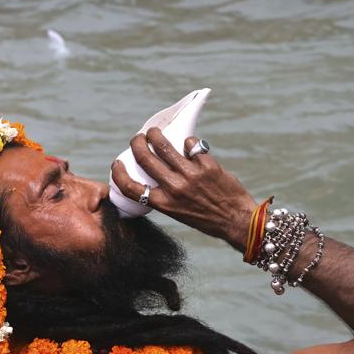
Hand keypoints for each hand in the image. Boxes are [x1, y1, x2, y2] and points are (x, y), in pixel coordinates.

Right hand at [111, 128, 255, 250]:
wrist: (236, 221)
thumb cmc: (206, 218)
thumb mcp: (178, 212)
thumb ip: (166, 195)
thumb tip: (156, 172)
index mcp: (164, 204)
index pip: (131, 188)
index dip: (119, 173)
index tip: (117, 163)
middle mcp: (175, 189)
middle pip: (145, 158)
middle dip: (137, 143)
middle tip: (138, 138)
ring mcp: (191, 175)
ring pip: (165, 145)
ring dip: (155, 135)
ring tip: (154, 132)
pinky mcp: (207, 165)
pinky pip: (191, 145)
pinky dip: (188, 143)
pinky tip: (190, 145)